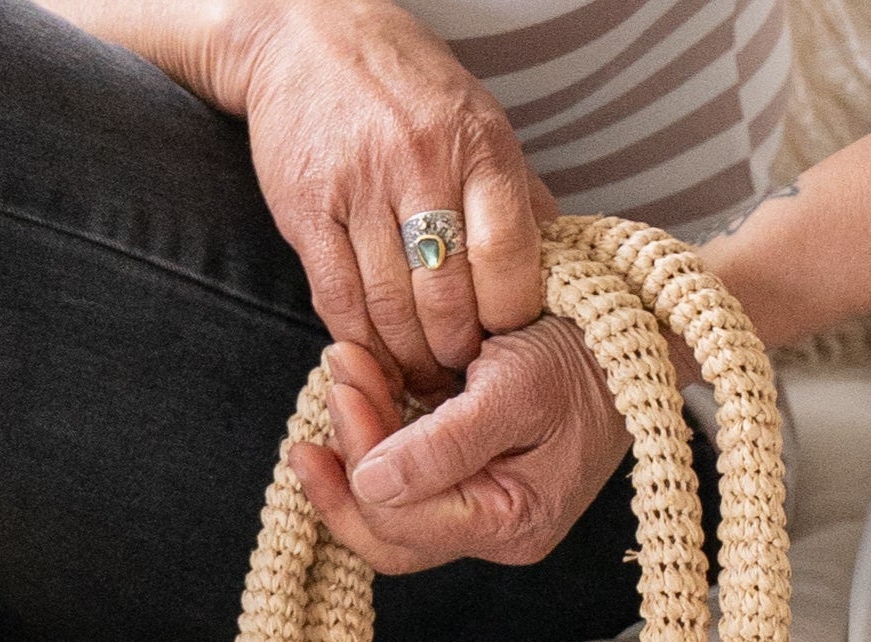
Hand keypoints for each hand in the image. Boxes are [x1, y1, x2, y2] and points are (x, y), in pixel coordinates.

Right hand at [227, 0, 555, 393]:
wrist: (307, 33)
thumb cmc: (403, 86)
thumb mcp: (477, 121)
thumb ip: (516, 194)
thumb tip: (563, 263)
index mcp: (479, 144)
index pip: (509, 259)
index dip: (509, 318)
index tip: (504, 340)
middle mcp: (423, 163)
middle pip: (449, 299)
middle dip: (457, 353)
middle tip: (459, 375)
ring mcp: (361, 188)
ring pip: (392, 311)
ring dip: (409, 361)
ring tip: (421, 378)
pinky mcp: (308, 211)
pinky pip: (340, 302)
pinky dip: (360, 343)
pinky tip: (374, 357)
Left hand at [289, 320, 629, 573]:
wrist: (638, 335)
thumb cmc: (588, 355)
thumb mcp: (517, 388)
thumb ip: (443, 445)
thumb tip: (370, 482)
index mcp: (508, 523)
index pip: (400, 519)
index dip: (359, 453)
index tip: (345, 376)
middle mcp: (494, 534)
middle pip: (387, 533)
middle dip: (347, 459)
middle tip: (335, 378)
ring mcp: (485, 512)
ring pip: (390, 514)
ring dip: (355, 448)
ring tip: (342, 378)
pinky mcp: (477, 482)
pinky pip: (411, 484)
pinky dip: (379, 441)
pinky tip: (363, 397)